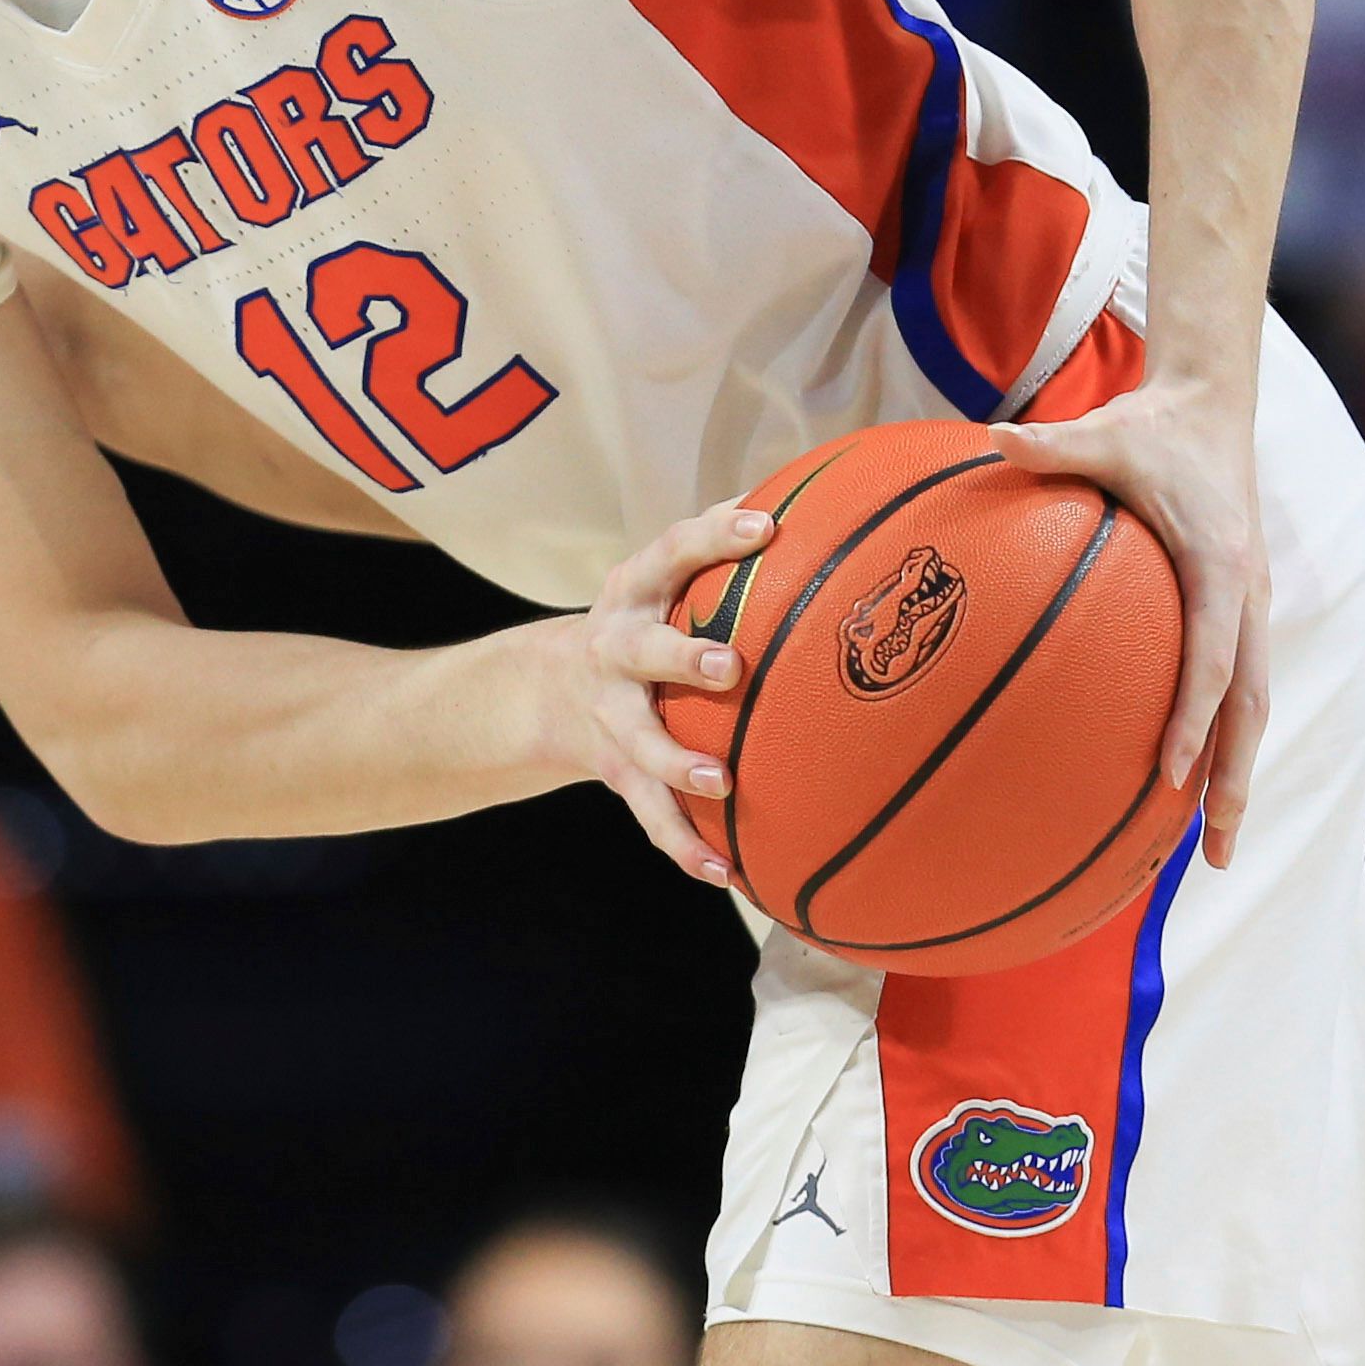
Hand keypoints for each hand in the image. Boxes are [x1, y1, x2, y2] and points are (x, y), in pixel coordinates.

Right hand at [525, 496, 768, 887]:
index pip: (670, 551)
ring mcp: (611, 714)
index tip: (763, 526)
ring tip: (723, 782)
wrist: (546, 689)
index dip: (713, 537)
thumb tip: (818, 492)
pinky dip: (683, 844)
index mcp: (633, 591)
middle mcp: (614, 648)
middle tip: (731, 666)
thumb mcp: (664, 576)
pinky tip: (727, 874)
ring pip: (640, 741)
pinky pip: (648, 811)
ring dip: (678, 762)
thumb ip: (724, 544)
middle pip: (642, 651)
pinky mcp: (616, 768)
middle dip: (683, 657)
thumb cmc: (645, 618)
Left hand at [989, 376, 1266, 867]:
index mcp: (1221, 564)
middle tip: (1212, 850)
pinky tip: (1191, 784)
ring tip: (1214, 849)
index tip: (1169, 772)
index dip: (1194, 716)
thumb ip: (1050, 444)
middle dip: (1234, 779)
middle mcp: (1249, 595)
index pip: (1213, 656)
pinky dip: (1223, 740)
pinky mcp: (1242, 611)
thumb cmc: (1151, 426)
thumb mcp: (1102, 432)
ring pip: (1254, 707)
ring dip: (1238, 775)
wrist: (1210, 406)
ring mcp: (1252, 607)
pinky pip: (1239, 688)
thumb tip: (993, 438)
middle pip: (1251, 705)